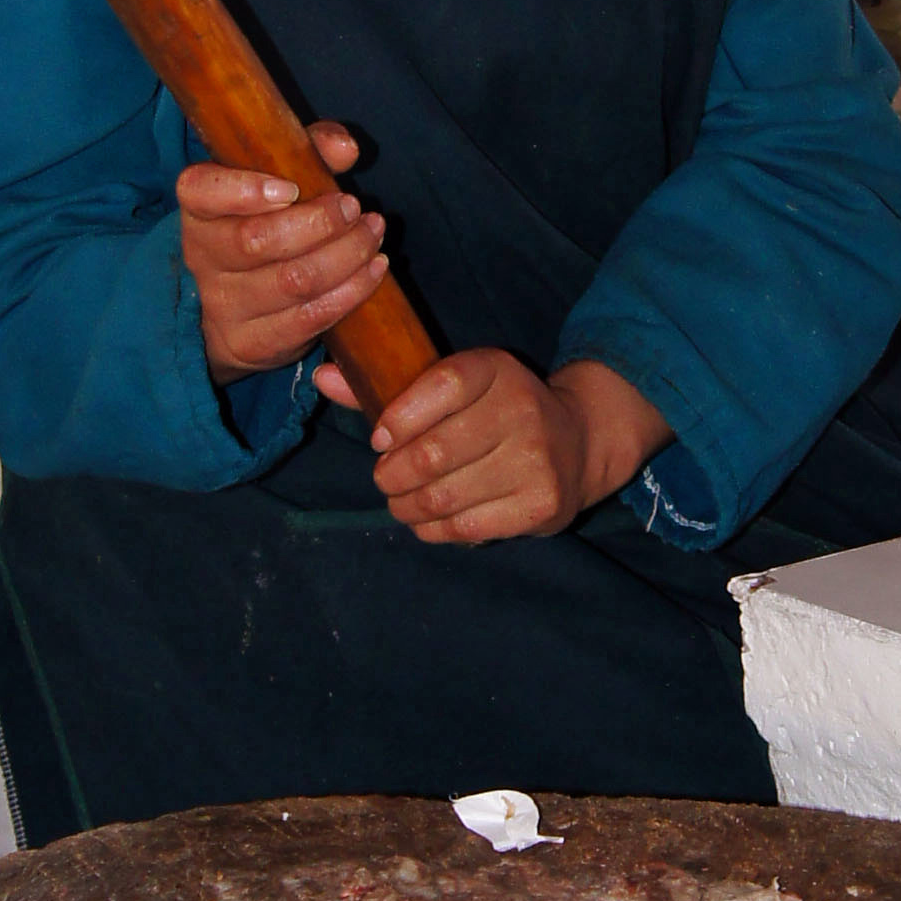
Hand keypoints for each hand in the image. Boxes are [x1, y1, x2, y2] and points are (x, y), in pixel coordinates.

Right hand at [180, 122, 388, 385]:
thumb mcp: (281, 177)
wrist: (234, 311)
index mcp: (200, 209)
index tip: (290, 189)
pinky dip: (351, 292)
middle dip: (318, 223)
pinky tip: (374, 270)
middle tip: (354, 207)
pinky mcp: (251, 344)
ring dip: (345, 256)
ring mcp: (223, 305)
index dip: (241, 189)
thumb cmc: (267, 225)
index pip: (200, 191)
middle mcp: (202, 257)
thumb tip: (345, 148)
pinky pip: (309, 319)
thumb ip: (310, 149)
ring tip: (373, 233)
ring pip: (291, 281)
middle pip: (257, 241)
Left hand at [354, 349, 668, 548]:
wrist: (577, 442)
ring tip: (400, 501)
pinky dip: (433, 530)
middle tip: (384, 478)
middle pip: (433, 453)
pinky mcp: (542, 504)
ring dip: (406, 506)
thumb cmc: (493, 412)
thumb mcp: (451, 387)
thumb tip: (322, 376)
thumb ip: (388, 387)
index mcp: (495, 370)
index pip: (442, 385)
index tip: (380, 439)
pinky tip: (428, 520)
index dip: (400, 416)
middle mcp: (522, 410)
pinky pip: (466, 528)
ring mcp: (537, 460)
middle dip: (392, 474)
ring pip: (444, 496)